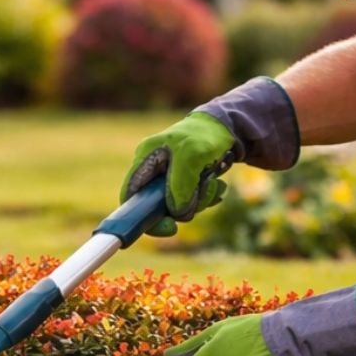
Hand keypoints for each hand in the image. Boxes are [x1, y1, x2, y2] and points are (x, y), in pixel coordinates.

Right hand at [123, 112, 233, 236]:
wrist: (225, 128)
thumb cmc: (204, 136)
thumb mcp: (192, 155)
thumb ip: (180, 184)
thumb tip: (176, 212)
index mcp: (145, 159)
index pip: (130, 196)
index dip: (142, 217)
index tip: (170, 227)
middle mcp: (153, 171)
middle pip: (158, 207)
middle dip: (184, 206)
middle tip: (202, 195)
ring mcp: (168, 178)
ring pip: (178, 207)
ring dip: (200, 200)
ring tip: (213, 183)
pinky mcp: (184, 183)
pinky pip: (191, 202)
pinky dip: (205, 197)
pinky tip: (216, 186)